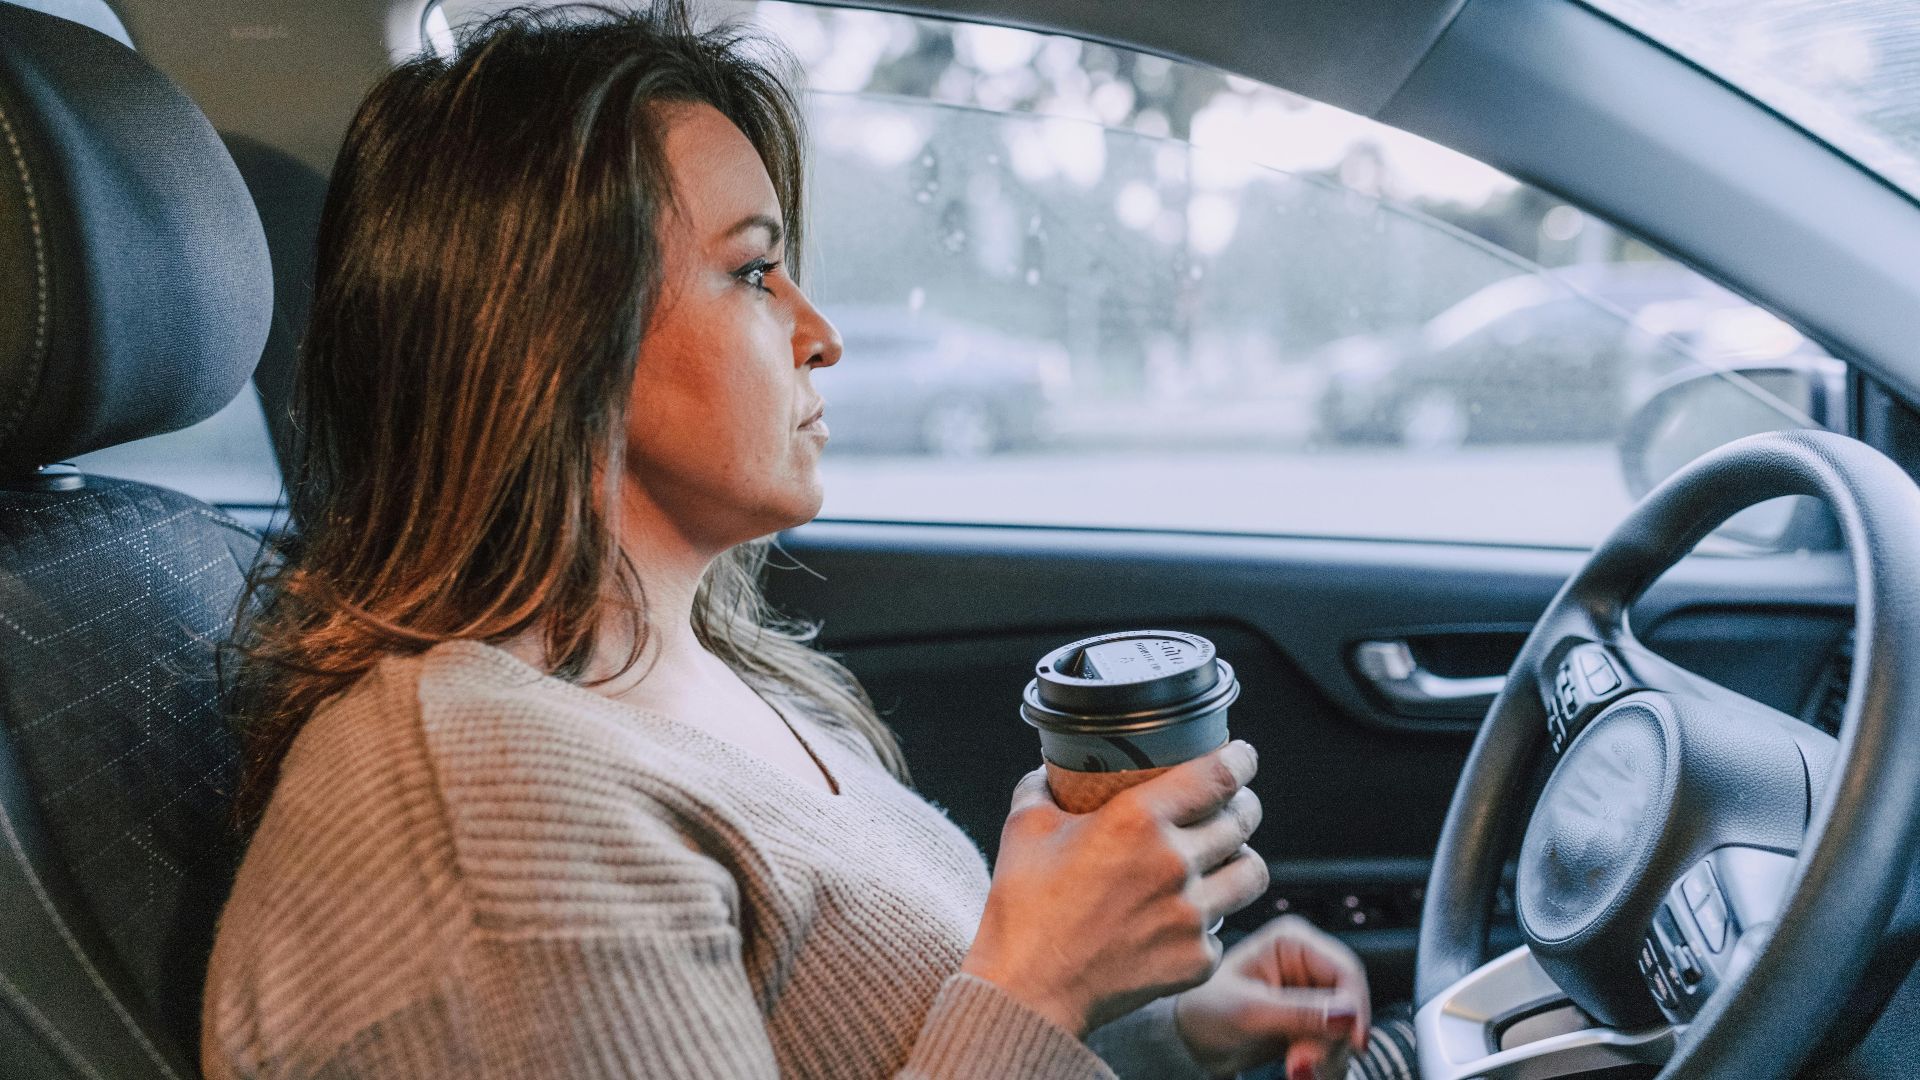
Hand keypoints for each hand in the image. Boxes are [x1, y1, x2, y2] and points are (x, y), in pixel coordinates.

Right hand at [960, 741, 1268, 1037]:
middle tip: (1231, 804)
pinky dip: (1210, 917)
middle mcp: (1174, 864)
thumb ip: (1043, 787)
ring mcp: (1191, 916)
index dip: (1240, 760)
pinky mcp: (1197, 960)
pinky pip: (1224, 926)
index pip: (1218, 776)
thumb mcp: (1024, 828)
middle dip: (1242, 805)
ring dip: (1240, 858)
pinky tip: (1184, 914)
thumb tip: (1049, 771)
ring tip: (1223, 857)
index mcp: (1137, 820)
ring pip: (1252, 872)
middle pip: (1243, 820)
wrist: (1029, 991)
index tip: (1242, 756)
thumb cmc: (1023, 908)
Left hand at [1172, 915, 1370, 1079]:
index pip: (1345, 970)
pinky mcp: (1309, 1020)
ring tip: (1294, 1069)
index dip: (1355, 1007)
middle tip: (1303, 1064)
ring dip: (1328, 1055)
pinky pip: (1335, 1043)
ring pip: (1346, 1028)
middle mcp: (1306, 962)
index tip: (1353, 1043)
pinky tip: (1298, 1070)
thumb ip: (1300, 1012)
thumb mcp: (1250, 1011)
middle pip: (1350, 1003)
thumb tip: (1348, 1014)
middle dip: (1333, 1039)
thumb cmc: (1206, 1011)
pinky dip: (1323, 1061)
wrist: (1189, 1041)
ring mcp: (1310, 992)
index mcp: (1292, 941)